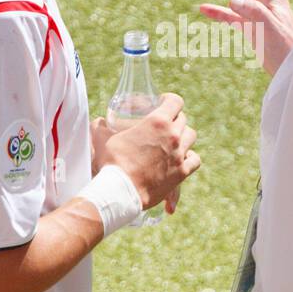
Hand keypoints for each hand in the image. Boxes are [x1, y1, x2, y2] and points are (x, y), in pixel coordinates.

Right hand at [93, 94, 199, 211]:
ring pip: (191, 136)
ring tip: (174, 140)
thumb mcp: (102, 138)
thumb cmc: (111, 163)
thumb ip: (100, 126)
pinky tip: (183, 158)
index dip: (170, 100)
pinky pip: (195, 160)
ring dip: (184, 136)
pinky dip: (190, 157)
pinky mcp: (182, 172)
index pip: (175, 101)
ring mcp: (180, 154)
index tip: (164, 102)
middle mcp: (173, 135)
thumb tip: (97, 122)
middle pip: (182, 119)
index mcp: (157, 121)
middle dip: (174, 119)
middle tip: (164, 124)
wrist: (120, 191)